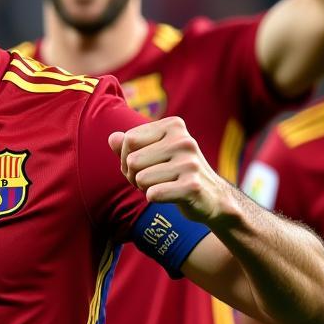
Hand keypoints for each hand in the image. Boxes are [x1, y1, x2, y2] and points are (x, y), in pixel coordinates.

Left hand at [109, 115, 226, 222]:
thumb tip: (112, 138)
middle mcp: (184, 140)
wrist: (211, 197)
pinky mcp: (192, 186)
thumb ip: (130, 145)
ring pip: (140, 179)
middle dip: (134, 175)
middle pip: (132, 161)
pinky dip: (155, 198)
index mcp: (174, 125)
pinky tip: (172, 195)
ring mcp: (190, 163)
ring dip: (145, 188)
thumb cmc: (175, 172)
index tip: (145, 164)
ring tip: (165, 185)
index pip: (129, 140)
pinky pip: (152, 194)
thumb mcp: (153, 153)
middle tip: (155, 178)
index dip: (127, 157)